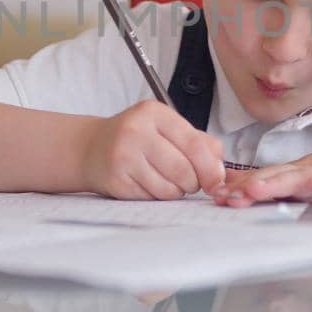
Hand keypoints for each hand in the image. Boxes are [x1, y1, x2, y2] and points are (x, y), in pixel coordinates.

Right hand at [81, 101, 226, 199]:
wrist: (91, 148)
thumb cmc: (137, 138)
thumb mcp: (166, 128)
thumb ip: (199, 142)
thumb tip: (220, 170)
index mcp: (154, 113)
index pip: (194, 144)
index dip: (210, 167)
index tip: (216, 180)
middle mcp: (136, 131)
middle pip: (184, 170)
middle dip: (193, 182)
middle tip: (189, 180)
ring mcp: (123, 157)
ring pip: (169, 189)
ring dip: (176, 191)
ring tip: (167, 180)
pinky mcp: (116, 181)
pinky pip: (152, 198)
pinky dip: (157, 196)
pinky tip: (148, 183)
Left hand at [211, 135, 311, 205]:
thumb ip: (282, 187)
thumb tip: (247, 191)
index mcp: (297, 176)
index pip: (263, 180)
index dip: (239, 188)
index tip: (214, 197)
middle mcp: (308, 171)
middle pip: (274, 178)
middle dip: (248, 187)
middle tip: (224, 196)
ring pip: (299, 177)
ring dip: (276, 183)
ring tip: (256, 189)